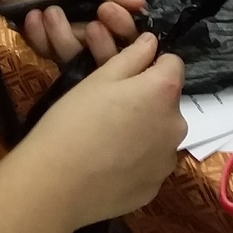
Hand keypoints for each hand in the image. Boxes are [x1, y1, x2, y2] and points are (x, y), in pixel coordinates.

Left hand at [0, 0, 144, 61]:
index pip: (124, 28)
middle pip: (104, 51)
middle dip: (98, 43)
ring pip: (75, 55)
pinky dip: (40, 36)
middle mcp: (90, 23)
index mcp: (106, 3)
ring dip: (63, 36)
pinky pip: (47, 52)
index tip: (108, 12)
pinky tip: (33, 15)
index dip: (121, 27)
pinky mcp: (41, 42)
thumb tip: (143, 6)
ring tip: (49, 11)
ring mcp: (65, 35)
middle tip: (90, 26)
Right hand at [30, 34, 185, 230]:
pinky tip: (109, 165)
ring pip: (160, 135)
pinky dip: (136, 162)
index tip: (126, 75)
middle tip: (111, 107)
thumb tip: (152, 42)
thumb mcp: (100, 78)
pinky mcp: (154, 190)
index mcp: (165, 92)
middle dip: (148, 100)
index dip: (151, 64)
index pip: (173, 64)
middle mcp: (177, 125)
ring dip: (145, 131)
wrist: (55, 185)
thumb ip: (133, 55)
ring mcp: (167, 161)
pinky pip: (150, 165)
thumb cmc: (75, 120)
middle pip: (168, 102)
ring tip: (108, 138)